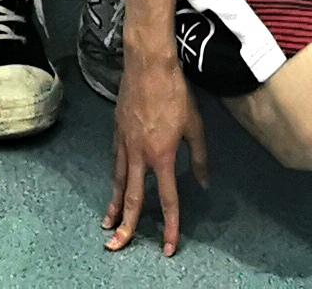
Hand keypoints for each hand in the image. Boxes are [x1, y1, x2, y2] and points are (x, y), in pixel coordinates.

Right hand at [104, 47, 210, 255]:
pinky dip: (114, 177)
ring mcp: (125, 143)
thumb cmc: (175, 93)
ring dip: (113, 205)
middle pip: (132, 198)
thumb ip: (198, 157)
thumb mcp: (195, 126)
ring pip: (118, 181)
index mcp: (162, 156)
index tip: (167, 247)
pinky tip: (114, 183)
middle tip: (116, 246)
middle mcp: (140, 155)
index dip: (169, 225)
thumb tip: (203, 182)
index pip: (167, 199)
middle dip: (125, 225)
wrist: (148, 65)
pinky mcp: (117, 132)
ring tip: (108, 224)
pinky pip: (115, 161)